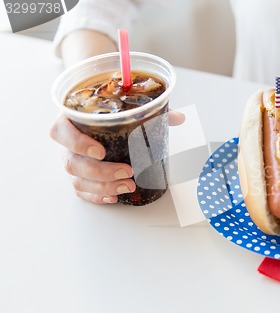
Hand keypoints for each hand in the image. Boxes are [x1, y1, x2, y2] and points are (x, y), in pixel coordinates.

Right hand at [50, 111, 185, 203]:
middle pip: (72, 162)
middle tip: (126, 172)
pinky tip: (113, 197)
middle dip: (101, 172)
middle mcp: (67, 144)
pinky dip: (97, 196)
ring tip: (127, 186)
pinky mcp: (78, 177)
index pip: (61, 132)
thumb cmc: (111, 116)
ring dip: (103, 187)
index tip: (101, 152)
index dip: (77, 143)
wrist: (101, 122)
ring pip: (77, 180)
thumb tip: (179, 118)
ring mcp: (72, 161)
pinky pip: (81, 191)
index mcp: (71, 120)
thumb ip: (152, 112)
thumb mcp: (128, 109)